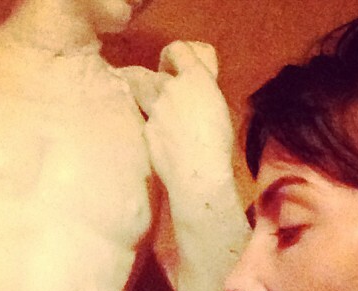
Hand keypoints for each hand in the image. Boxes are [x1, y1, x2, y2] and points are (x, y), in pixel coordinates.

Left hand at [138, 41, 234, 193]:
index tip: (171, 63)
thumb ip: (201, 94)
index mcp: (195, 77)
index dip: (172, 55)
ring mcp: (154, 110)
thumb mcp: (218, 108)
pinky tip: (159, 139)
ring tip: (147, 107)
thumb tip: (192, 94)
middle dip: (145, 77)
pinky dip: (150, 125)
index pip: (176, 49)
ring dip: (140, 96)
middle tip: (148, 84)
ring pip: (138, 93)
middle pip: (145, 73)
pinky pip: (145, 121)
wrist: (198, 173)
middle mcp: (169, 88)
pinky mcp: (146, 131)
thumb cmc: (219, 143)